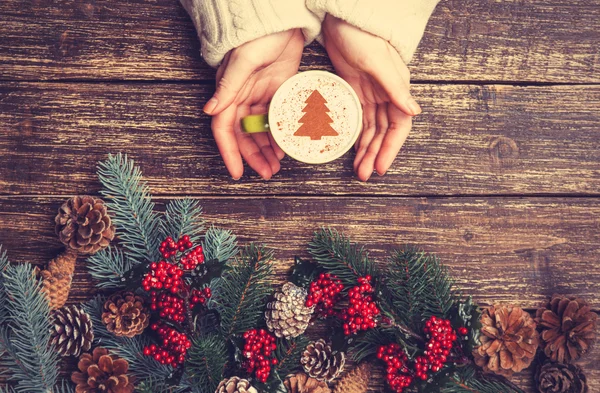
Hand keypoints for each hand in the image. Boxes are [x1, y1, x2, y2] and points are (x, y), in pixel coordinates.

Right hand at [204, 29, 304, 179]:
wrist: (282, 20)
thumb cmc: (259, 36)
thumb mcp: (244, 62)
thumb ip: (229, 87)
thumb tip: (209, 110)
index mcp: (229, 93)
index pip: (225, 130)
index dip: (230, 152)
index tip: (237, 172)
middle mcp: (242, 98)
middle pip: (244, 136)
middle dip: (253, 157)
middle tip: (267, 173)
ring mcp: (260, 96)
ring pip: (260, 131)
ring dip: (267, 150)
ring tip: (277, 167)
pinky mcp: (277, 92)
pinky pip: (275, 119)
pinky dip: (279, 135)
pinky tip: (286, 147)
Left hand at [322, 15, 420, 180]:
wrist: (342, 19)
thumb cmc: (362, 36)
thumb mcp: (378, 63)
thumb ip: (395, 89)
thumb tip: (414, 112)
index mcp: (397, 90)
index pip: (398, 127)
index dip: (390, 149)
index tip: (381, 168)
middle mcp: (387, 95)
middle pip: (384, 133)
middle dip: (375, 155)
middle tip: (364, 175)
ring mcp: (371, 95)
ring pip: (371, 130)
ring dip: (366, 150)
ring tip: (358, 169)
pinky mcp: (355, 91)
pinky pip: (359, 120)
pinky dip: (357, 136)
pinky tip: (353, 149)